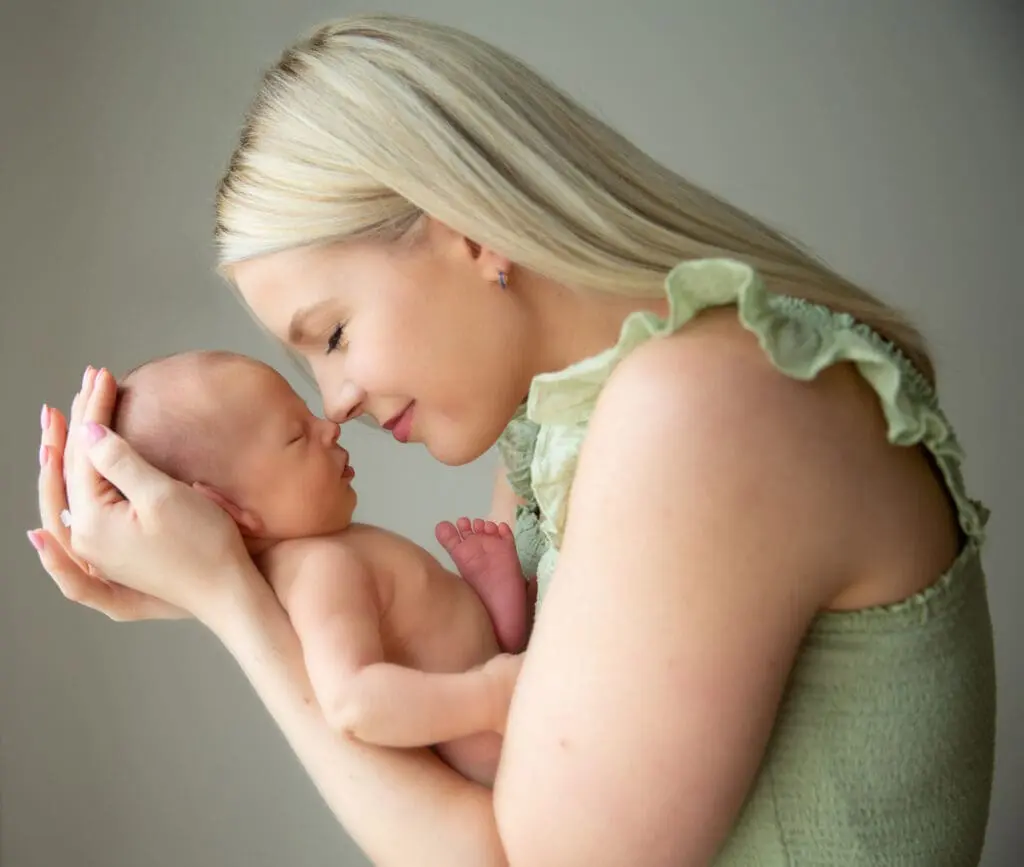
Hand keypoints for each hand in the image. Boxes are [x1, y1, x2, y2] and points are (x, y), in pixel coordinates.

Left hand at [31, 367, 253, 625]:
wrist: (229, 591)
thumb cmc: (205, 546)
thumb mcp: (163, 496)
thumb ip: (120, 461)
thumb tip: (87, 432)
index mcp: (92, 521)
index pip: (86, 451)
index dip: (95, 409)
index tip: (105, 375)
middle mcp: (86, 538)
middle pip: (70, 468)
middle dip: (77, 423)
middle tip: (83, 384)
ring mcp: (99, 550)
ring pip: (70, 489)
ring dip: (66, 453)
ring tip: (62, 422)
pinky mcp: (117, 554)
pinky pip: (80, 513)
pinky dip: (71, 490)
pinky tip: (63, 493)